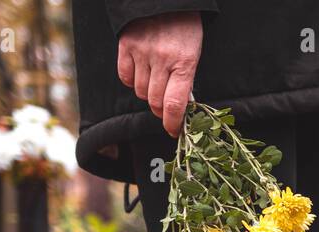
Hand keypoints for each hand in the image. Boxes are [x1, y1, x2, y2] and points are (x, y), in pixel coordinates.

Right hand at [117, 12, 202, 136]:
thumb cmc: (185, 30)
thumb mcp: (193, 55)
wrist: (167, 1)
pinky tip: (141, 74)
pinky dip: (132, 81)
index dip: (173, 123)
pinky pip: (125, 77)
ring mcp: (142, 52)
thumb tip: (178, 109)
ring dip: (147, 94)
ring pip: (140, 91)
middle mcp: (162, 59)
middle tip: (164, 108)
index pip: (175, 104)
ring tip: (155, 82)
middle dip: (160, 110)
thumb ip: (185, 81)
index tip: (174, 131)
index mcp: (184, 63)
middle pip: (154, 101)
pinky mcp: (126, 45)